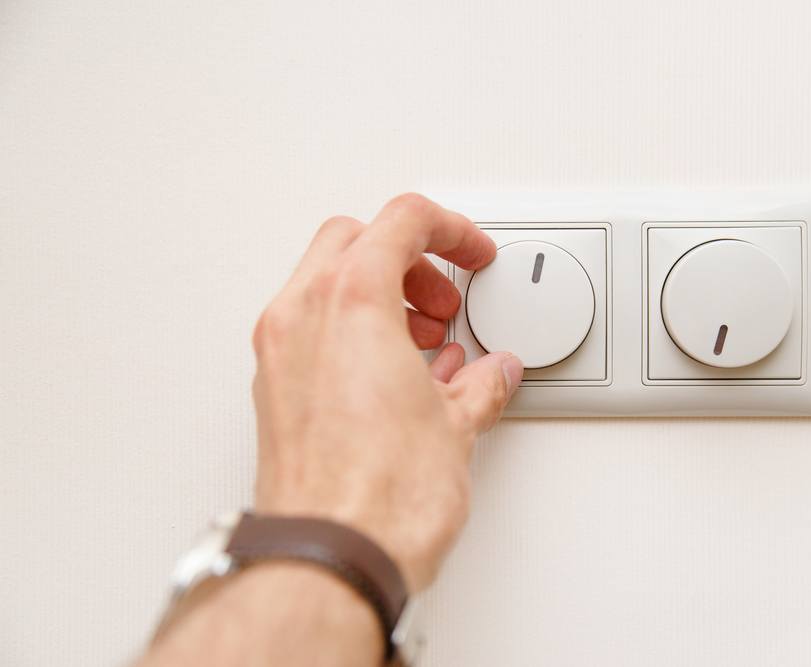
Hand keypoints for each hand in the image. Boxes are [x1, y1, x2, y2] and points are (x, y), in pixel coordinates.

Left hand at [250, 193, 523, 590]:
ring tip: (425, 342)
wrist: (329, 558)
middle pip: (353, 239)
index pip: (401, 221)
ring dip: (378, 294)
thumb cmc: (382, 496)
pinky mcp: (272, 393)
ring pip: (323, 282)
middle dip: (408, 257)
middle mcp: (302, 316)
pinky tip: (393, 375)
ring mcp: (279, 354)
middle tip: (444, 299)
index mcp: (351, 300)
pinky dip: (351, 330)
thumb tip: (492, 374)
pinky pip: (310, 331)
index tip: (473, 253)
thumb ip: (480, 385)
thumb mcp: (457, 426)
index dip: (450, 229)